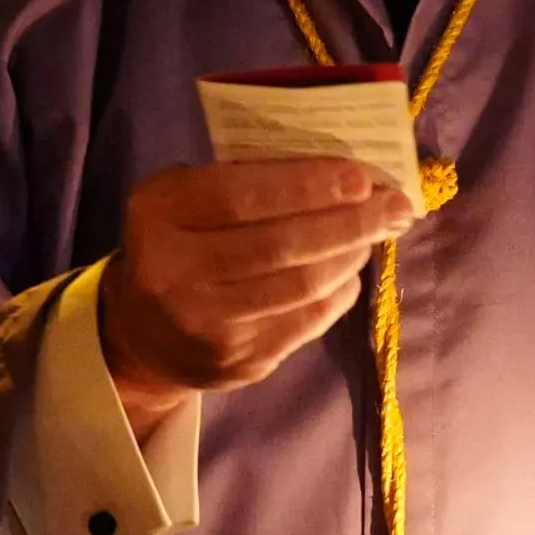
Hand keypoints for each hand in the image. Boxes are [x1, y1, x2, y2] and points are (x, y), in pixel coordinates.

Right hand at [98, 158, 410, 431]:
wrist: (138, 333)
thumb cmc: (178, 243)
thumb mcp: (188, 197)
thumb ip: (246, 179)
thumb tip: (341, 171)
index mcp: (159, 213)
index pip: (241, 195)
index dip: (307, 185)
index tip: (361, 176)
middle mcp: (173, 272)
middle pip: (280, 244)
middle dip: (349, 222)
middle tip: (395, 205)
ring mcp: (204, 325)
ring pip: (300, 286)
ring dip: (349, 255)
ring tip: (377, 233)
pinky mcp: (235, 362)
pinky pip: (305, 322)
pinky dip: (337, 293)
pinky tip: (349, 273)